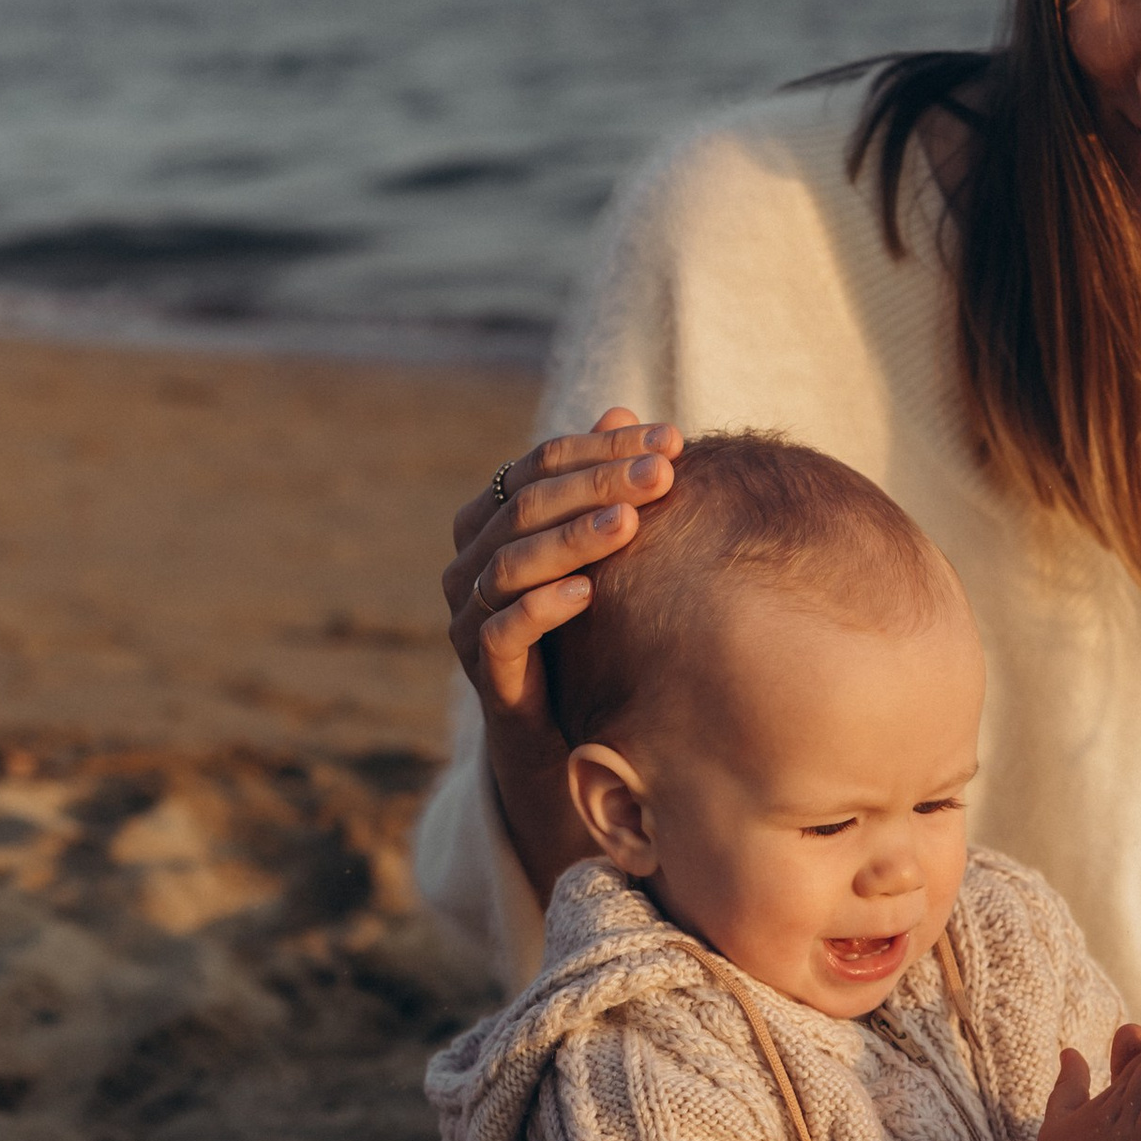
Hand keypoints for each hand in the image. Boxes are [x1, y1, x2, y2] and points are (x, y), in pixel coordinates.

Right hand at [442, 411, 680, 896]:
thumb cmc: (584, 628)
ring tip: (631, 524)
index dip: (603, 446)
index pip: (540, 463)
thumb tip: (623, 409)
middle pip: (525, 505)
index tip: (672, 439)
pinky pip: (501, 631)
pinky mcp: (484, 671)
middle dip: (599, 483)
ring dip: (572, 538)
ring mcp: (469, 617)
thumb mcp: (598, 552)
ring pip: (509, 563)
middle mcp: (468, 562)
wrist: (563, 732)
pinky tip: (590, 592)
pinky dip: (543, 607)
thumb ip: (601, 487)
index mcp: (490, 521)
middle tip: (663, 474)